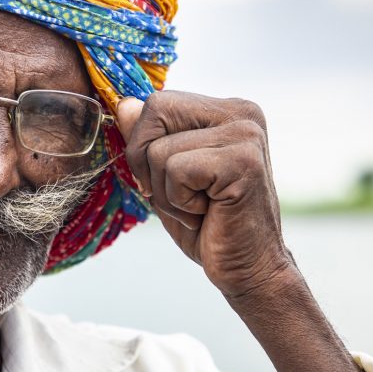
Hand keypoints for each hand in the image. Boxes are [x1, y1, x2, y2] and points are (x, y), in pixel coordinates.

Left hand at [116, 91, 292, 299]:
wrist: (249, 269)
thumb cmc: (208, 225)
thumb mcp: (165, 177)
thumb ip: (148, 139)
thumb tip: (123, 104)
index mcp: (225, 110)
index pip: (158, 102)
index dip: (143, 144)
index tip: (165, 180)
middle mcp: (240, 113)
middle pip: (156, 110)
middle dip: (147, 162)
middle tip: (179, 195)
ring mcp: (245, 134)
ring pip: (160, 149)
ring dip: (167, 193)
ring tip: (200, 208)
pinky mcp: (243, 161)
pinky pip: (177, 171)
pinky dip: (180, 203)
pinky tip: (209, 213)